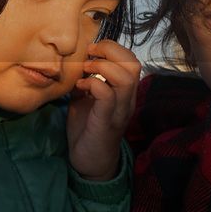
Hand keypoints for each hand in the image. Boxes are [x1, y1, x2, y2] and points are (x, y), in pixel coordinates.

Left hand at [67, 40, 140, 181]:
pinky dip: (93, 84)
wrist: (89, 163)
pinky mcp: (107, 122)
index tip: (92, 49)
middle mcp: (127, 100)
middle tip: (90, 55)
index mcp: (124, 93)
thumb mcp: (85, 99)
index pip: (131, 60)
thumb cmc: (87, 129)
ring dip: (103, 67)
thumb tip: (77, 61)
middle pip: (133, 64)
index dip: (113, 48)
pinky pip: (108, 96)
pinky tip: (80, 88)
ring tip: (86, 70)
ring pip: (126, 78)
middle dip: (110, 51)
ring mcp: (119, 111)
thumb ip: (86, 81)